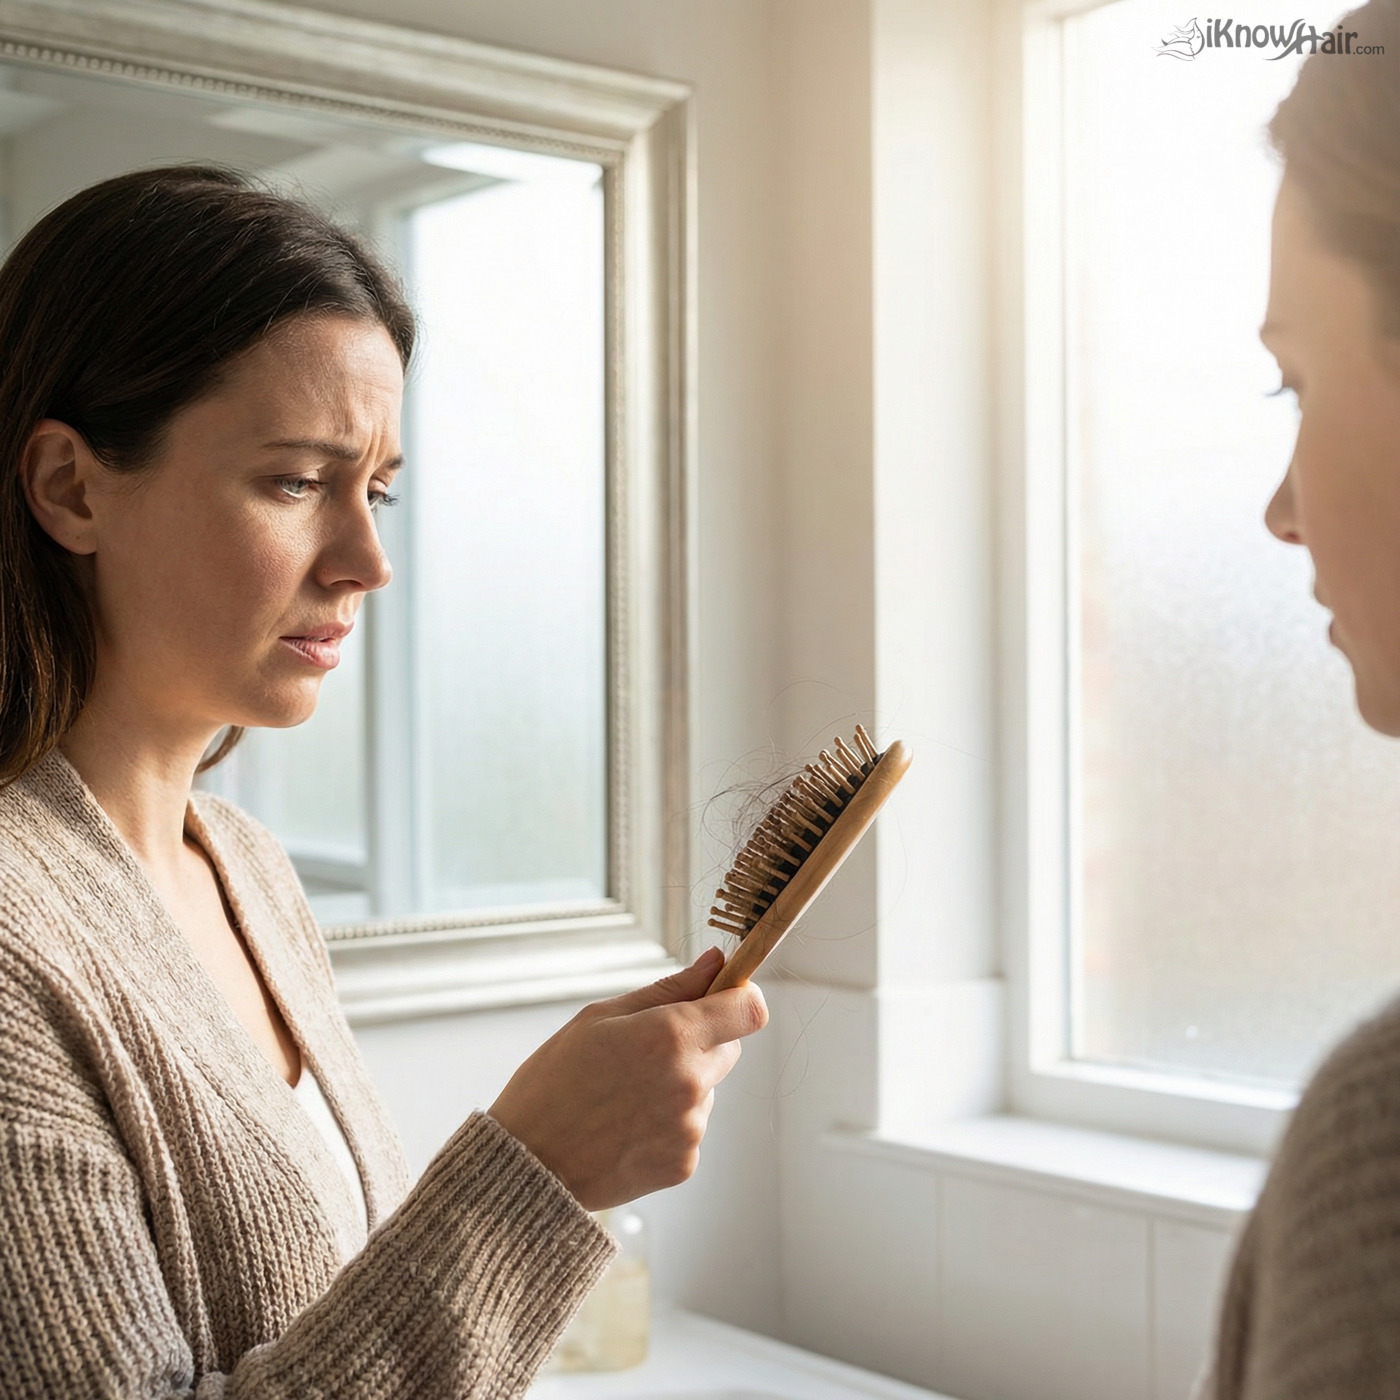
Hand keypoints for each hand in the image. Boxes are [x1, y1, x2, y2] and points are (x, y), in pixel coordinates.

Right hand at [488, 947, 767, 1208]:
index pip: (749, 1010)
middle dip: (702, 1040)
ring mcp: (690, 1127)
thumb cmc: (554, 1081)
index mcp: (671, 1036)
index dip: (740, 998)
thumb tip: (715, 962)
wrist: (528, 1165)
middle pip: (730, 1048)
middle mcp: (690, 1082)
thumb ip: (669, 988)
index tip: (722, 997)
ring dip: (682, 1084)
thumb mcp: (601, 1017)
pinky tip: (626, 1125)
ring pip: (707, 1089)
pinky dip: (668, 1122)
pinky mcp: (684, 1163)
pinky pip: (691, 1127)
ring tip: (625, 1095)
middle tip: (647, 1050)